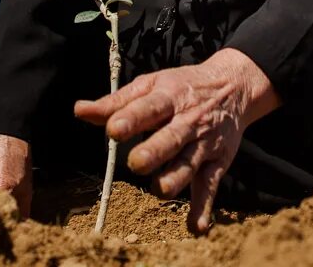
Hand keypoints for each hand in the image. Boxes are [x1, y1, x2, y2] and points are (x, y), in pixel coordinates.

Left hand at [74, 48, 279, 233]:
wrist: (233, 87)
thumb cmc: (181, 87)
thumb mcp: (151, 85)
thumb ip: (115, 102)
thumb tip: (79, 110)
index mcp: (168, 97)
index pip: (149, 108)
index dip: (131, 118)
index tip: (113, 129)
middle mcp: (188, 121)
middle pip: (171, 138)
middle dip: (155, 151)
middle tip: (136, 163)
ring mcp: (203, 143)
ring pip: (189, 164)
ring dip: (175, 178)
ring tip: (160, 189)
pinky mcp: (217, 162)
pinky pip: (209, 186)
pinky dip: (203, 206)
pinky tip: (195, 226)